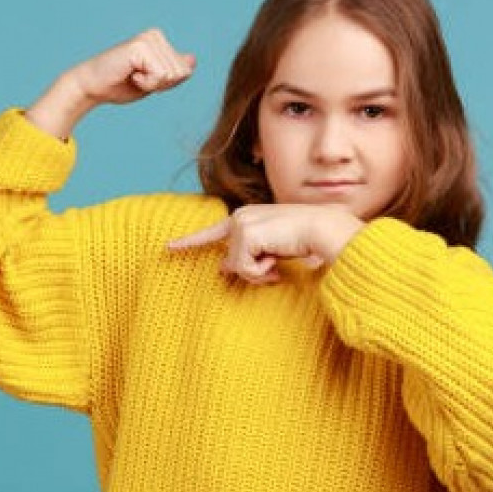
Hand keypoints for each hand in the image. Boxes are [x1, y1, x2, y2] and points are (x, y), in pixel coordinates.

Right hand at [70, 27, 195, 105]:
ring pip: (172, 75)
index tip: (144, 79)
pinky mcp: (140, 46)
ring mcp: (148, 39)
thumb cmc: (120, 85)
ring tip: (133, 76)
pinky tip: (130, 74)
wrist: (93, 87)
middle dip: (161, 85)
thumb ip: (173, 71)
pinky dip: (146, 83)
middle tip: (137, 78)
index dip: (167, 85)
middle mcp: (156, 35)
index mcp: (160, 41)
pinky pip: (160, 75)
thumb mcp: (154, 81)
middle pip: (181, 73)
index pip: (185, 71)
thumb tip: (193, 60)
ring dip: (152, 84)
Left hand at [166, 204, 365, 284]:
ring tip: (278, 263)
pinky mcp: (246, 234)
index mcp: (246, 217)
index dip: (190, 242)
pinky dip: (261, 272)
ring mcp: (241, 224)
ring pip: (236, 267)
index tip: (169, 248)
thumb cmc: (306, 239)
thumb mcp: (273, 249)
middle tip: (274, 268)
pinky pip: (244, 268)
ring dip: (259, 273)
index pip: (213, 233)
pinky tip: (276, 261)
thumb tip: (222, 269)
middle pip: (230, 262)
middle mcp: (239, 217)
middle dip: (251, 273)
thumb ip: (249, 256)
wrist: (323, 228)